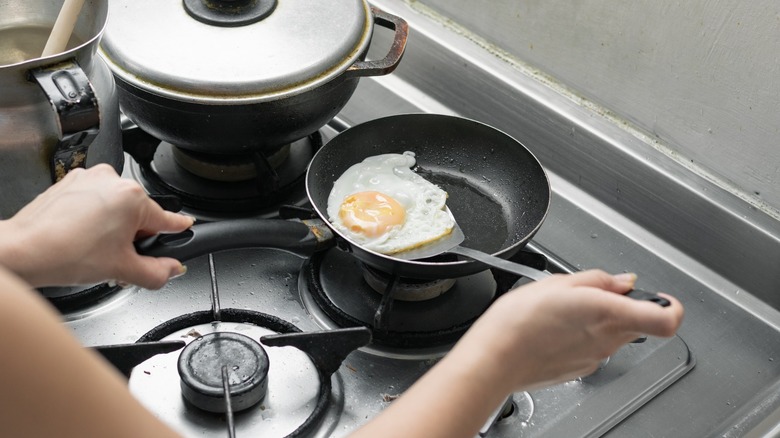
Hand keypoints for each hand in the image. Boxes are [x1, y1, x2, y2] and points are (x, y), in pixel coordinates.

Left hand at [0, 164, 192, 288]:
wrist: (23, 250)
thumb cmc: (66, 254)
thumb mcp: (124, 270)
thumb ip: (158, 273)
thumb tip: (172, 269)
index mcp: (133, 197)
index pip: (167, 218)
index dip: (178, 228)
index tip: (186, 226)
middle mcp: (113, 180)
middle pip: (139, 214)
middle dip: (134, 237)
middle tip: (119, 258)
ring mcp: (89, 179)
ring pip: (116, 206)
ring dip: (114, 227)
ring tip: (95, 250)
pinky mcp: (70, 182)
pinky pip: (94, 200)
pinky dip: (93, 217)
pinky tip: (81, 237)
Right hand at [348, 270, 683, 437]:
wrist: (495, 360)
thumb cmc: (518, 322)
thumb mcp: (556, 282)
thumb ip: (597, 279)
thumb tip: (621, 282)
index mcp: (607, 313)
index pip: (666, 319)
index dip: (671, 306)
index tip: (662, 297)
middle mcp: (608, 340)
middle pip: (637, 322)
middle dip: (622, 305)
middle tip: (593, 293)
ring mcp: (596, 358)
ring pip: (614, 334)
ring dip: (600, 319)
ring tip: (564, 309)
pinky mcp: (581, 369)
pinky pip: (594, 348)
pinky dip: (583, 336)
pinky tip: (555, 328)